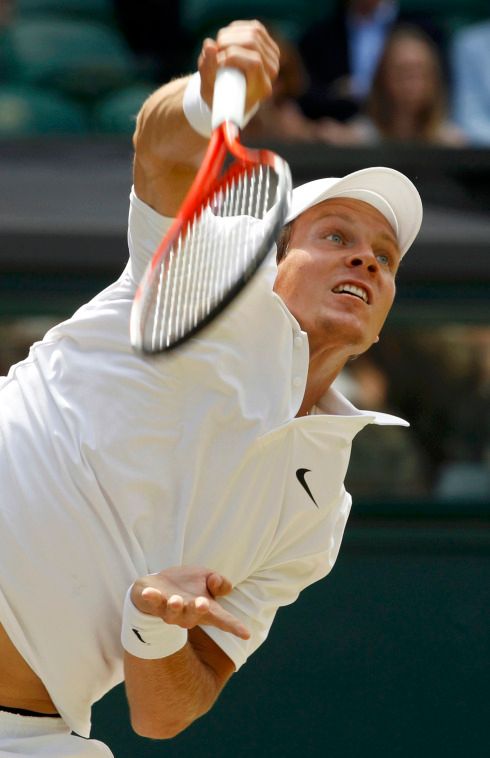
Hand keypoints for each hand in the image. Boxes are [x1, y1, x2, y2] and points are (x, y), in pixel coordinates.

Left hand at [130, 566, 249, 639]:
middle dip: (198, 610)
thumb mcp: (206, 577)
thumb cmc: (185, 585)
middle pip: (195, 616)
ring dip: (175, 607)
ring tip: (176, 600)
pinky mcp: (154, 603)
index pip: (223, 619)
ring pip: (173, 613)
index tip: (246, 634)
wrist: (158, 585)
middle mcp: (188, 614)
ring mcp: (170, 611)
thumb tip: (219, 585)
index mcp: (205, 609)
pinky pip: (152, 602)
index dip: (234, 626)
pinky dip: (151, 597)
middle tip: (203, 604)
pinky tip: (148, 593)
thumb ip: (218, 582)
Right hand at [198, 20, 279, 113]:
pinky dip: (236, 29)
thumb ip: (207, 67)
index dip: (233, 56)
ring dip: (230, 34)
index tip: (218, 62)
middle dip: (228, 42)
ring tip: (218, 47)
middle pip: (253, 42)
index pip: (255, 63)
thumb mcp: (209, 88)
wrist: (231, 96)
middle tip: (214, 51)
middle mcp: (272, 71)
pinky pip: (254, 27)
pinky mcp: (268, 43)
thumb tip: (209, 44)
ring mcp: (273, 56)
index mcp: (262, 88)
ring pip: (254, 31)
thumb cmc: (218, 94)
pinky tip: (226, 39)